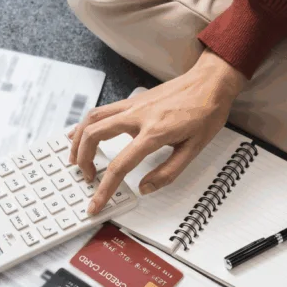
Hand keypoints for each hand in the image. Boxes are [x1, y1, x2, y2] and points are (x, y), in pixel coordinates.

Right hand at [67, 50, 245, 214]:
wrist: (210, 83)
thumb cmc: (205, 113)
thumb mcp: (194, 149)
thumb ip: (168, 172)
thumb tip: (145, 188)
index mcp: (154, 133)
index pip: (120, 165)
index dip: (104, 189)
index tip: (96, 204)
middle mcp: (138, 116)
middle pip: (94, 135)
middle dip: (83, 160)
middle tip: (87, 178)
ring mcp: (132, 105)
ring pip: (92, 119)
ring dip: (78, 140)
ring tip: (76, 159)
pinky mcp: (132, 101)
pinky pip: (101, 111)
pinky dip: (87, 124)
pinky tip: (81, 134)